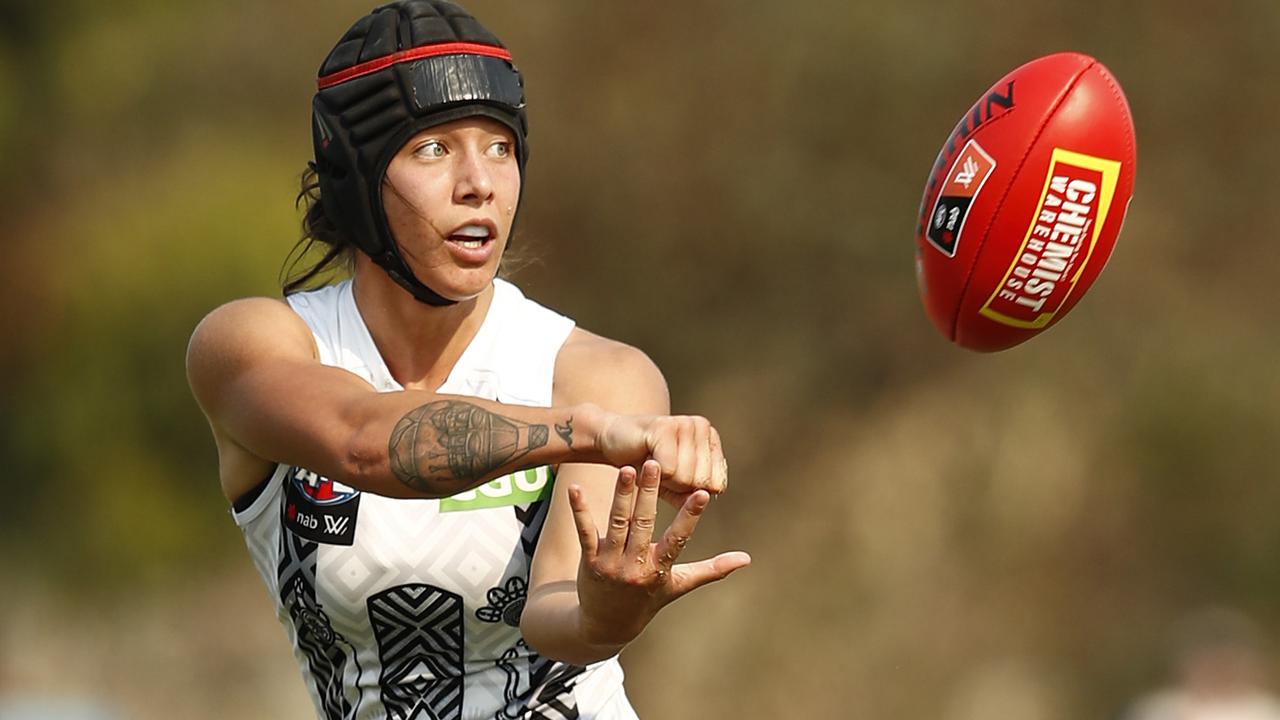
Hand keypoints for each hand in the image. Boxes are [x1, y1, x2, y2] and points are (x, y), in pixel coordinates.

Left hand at [568, 459, 750, 647]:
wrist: (605, 625)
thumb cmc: (647, 599)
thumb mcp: (679, 585)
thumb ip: (711, 569)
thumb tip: (746, 558)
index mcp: (660, 569)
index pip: (679, 539)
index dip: (690, 516)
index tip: (701, 493)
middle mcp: (635, 566)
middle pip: (644, 524)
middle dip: (649, 494)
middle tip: (655, 463)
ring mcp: (610, 563)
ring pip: (616, 523)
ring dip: (620, 496)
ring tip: (625, 468)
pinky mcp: (588, 560)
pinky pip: (583, 532)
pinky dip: (579, 510)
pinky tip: (574, 488)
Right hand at [595, 412, 728, 503]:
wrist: (612, 441)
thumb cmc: (646, 464)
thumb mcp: (674, 483)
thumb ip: (692, 494)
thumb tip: (704, 500)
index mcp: (710, 437)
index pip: (717, 482)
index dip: (693, 490)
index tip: (675, 477)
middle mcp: (701, 426)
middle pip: (702, 481)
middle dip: (678, 486)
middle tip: (661, 470)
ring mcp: (684, 423)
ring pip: (686, 477)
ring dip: (664, 480)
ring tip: (653, 464)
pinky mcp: (664, 427)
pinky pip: (669, 470)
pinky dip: (653, 475)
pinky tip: (645, 459)